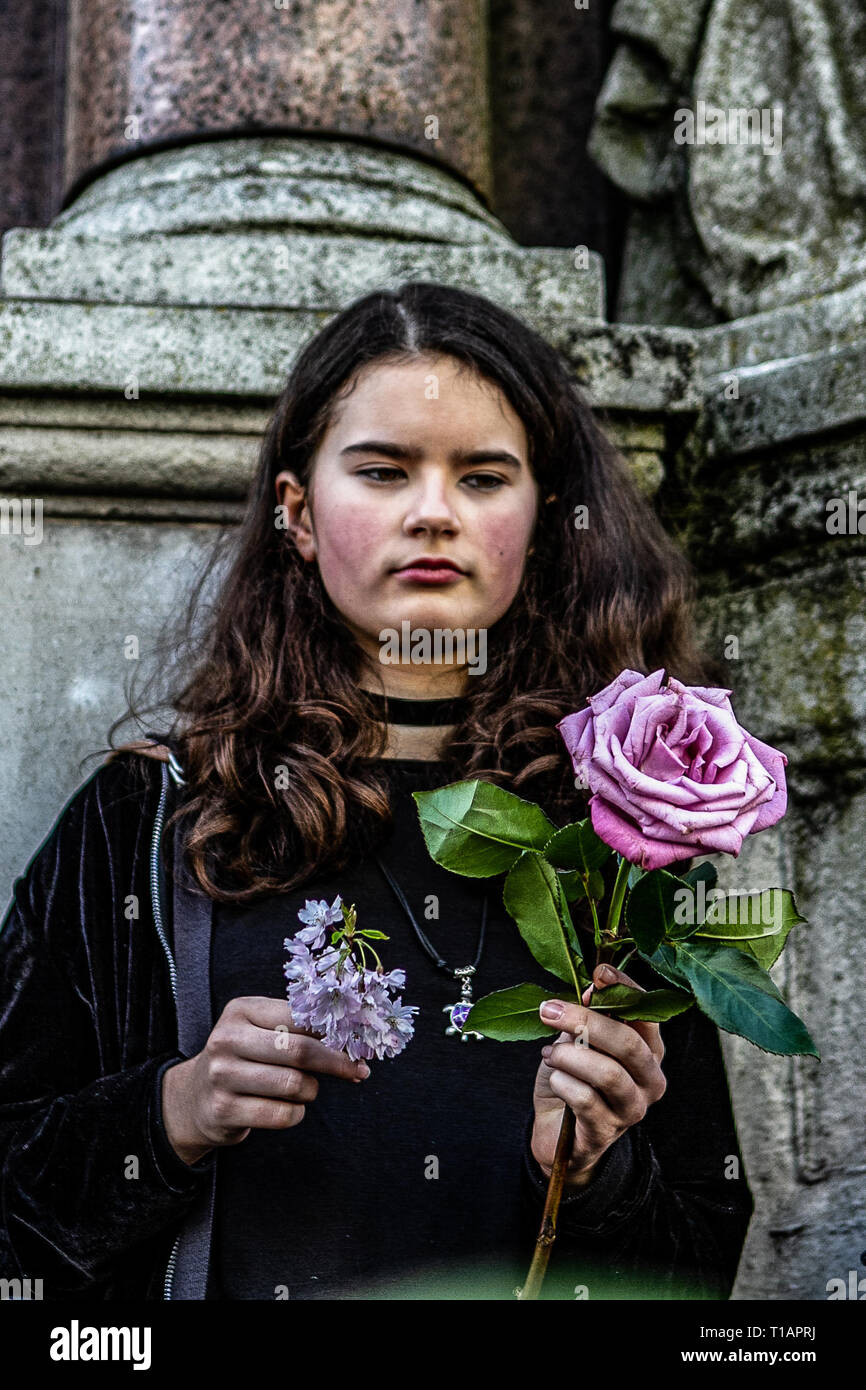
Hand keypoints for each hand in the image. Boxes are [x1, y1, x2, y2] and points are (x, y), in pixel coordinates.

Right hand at [161, 996, 370, 1164]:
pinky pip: (282, 1116)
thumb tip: (352, 1036)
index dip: (334, 1031)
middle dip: (337, 1063)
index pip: (299, 1017)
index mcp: (241, 1010)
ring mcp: (222, 1076)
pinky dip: (296, 1113)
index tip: (358, 1042)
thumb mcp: (259, 1030)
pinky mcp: (224, 1110)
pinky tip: (287, 1108)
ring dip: (311, 1091)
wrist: (194, 1098)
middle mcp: (227, 1039)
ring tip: (304, 1090)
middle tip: (360, 1071)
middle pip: (299, 1051)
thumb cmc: (243, 1058)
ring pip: (294, 1085)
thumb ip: (297, 1028)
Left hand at [530, 963, 666, 1187]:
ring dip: (570, 1056)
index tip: (599, 973)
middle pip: (627, 1043)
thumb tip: (591, 990)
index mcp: (649, 1052)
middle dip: (586, 1021)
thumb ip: (588, 1018)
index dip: (625, 990)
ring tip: (549, 1053)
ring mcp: (632, 1109)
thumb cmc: (572, 1080)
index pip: (647, 1015)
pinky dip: (563, 1082)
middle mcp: (650, 1080)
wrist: (555, 1133)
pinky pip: (585, 1100)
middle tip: (550, 1011)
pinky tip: (554, 1078)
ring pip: (608, 1073)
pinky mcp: (606, 1131)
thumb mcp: (578, 1042)